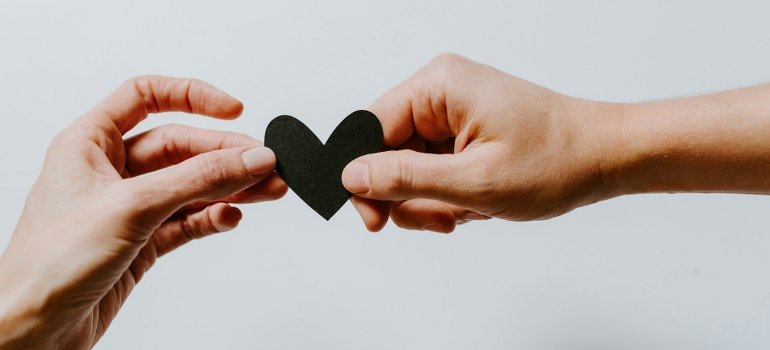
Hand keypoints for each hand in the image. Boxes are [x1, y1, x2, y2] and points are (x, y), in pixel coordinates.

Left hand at [0, 76, 286, 348]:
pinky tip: (230, 217)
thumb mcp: (132, 206)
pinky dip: (212, 217)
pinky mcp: (143, 241)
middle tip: (266, 164)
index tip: (233, 110)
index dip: (192, 96)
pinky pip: (188, 219)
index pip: (146, 97)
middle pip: (181, 146)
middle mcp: (110, 170)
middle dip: (226, 155)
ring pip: (191, 185)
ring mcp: (130, 206)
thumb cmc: (50, 264)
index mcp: (90, 143)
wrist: (34, 331)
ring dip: (230, 187)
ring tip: (267, 190)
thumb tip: (249, 157)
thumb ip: (198, 179)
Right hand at [342, 53, 621, 232]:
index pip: (369, 129)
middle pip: (387, 152)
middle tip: (441, 219)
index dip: (364, 178)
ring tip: (468, 210)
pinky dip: (448, 195)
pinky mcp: (463, 130)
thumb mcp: (474, 181)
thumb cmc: (556, 160)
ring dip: (432, 200)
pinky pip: (432, 169)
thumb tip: (351, 176)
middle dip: (409, 196)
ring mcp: (452, 111)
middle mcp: (441, 91)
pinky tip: (476, 202)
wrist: (605, 158)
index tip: (375, 220)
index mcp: (438, 86)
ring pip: (409, 167)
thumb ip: (406, 179)